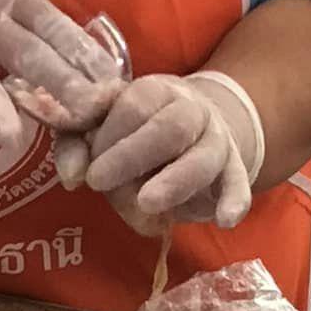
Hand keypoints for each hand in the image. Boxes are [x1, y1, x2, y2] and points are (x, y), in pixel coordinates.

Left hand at [67, 71, 265, 230]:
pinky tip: (225, 220)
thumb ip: (77, 142)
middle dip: (133, 155)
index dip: (108, 136)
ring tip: (147, 204)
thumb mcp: (100, 126)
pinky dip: (235, 200)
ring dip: (175, 181)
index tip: (89, 168)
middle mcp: (191, 110)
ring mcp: (216, 141)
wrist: (194, 127)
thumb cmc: (134, 130)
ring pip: (203, 158)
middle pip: (170, 128)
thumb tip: (71, 176)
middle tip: (99, 182)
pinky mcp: (234, 170)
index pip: (133, 105)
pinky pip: (239, 183)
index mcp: (155, 90)